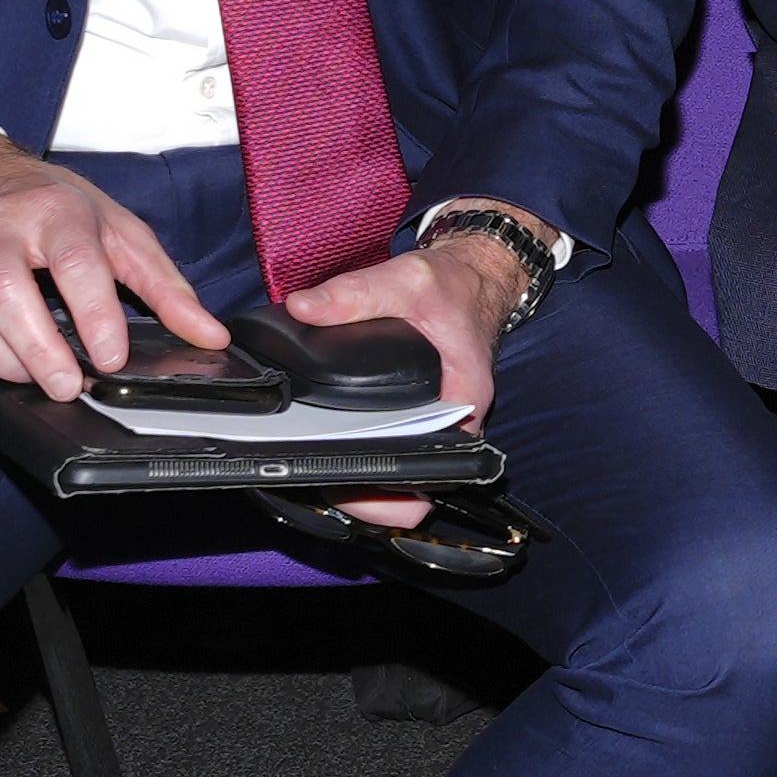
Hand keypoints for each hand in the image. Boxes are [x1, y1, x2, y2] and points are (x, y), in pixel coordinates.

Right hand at [0, 132, 229, 394]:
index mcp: (54, 210)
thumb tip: (208, 335)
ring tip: (36, 378)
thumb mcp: (117, 230)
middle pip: (8, 298)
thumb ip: (164, 286)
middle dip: (40, 353)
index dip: (95, 315)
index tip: (110, 356)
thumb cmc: (48, 205)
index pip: (76, 263)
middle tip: (68, 385)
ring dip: (3, 364)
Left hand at [279, 212, 538, 527]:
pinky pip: (396, 452)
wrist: (471, 279)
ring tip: (318, 477)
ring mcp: (439, 423)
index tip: (354, 485)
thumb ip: (355, 294)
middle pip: (418, 486)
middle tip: (323, 485)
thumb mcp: (405, 280)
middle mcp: (455, 420)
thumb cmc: (452, 286)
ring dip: (367, 486)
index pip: (438, 464)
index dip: (397, 489)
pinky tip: (332, 455)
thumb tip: (305, 309)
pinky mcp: (420, 417)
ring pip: (407, 478)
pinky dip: (367, 461)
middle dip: (372, 497)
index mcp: (463, 395)